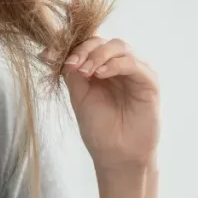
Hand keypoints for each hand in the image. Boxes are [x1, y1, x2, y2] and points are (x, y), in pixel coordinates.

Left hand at [62, 37, 160, 172]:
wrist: (116, 155)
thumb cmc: (99, 129)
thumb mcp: (79, 96)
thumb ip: (71, 73)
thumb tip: (50, 53)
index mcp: (101, 67)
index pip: (88, 43)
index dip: (69, 44)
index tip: (48, 55)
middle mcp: (119, 65)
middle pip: (102, 41)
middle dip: (83, 49)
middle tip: (70, 64)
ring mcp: (135, 72)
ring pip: (118, 46)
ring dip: (97, 55)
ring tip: (85, 70)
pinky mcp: (149, 82)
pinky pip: (133, 63)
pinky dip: (114, 64)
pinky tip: (100, 74)